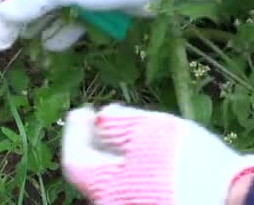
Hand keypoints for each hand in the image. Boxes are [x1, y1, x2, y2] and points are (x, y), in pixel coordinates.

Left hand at [61, 103, 253, 204]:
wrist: (231, 196)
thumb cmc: (186, 162)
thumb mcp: (150, 129)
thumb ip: (119, 120)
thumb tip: (100, 116)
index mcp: (103, 186)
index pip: (73, 160)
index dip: (74, 132)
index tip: (84, 110)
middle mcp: (110, 202)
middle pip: (91, 171)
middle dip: (94, 141)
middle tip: (102, 118)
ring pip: (110, 180)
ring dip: (112, 153)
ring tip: (124, 130)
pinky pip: (128, 186)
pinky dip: (128, 167)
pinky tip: (141, 152)